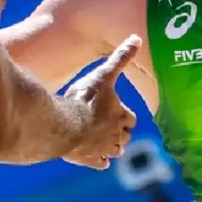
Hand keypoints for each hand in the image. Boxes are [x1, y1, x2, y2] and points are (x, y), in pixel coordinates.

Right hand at [61, 35, 140, 169]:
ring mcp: (103, 148)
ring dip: (113, 146)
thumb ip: (120, 58)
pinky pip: (100, 163)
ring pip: (116, 151)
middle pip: (125, 136)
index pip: (131, 119)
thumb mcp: (103, 74)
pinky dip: (100, 161)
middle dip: (121, 132)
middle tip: (110, 125)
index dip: (125, 115)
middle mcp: (116, 134)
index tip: (119, 112)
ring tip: (104, 140)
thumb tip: (137, 39)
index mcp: (121, 116)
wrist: (64, 125)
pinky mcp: (89, 159)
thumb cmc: (84, 99)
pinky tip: (96, 157)